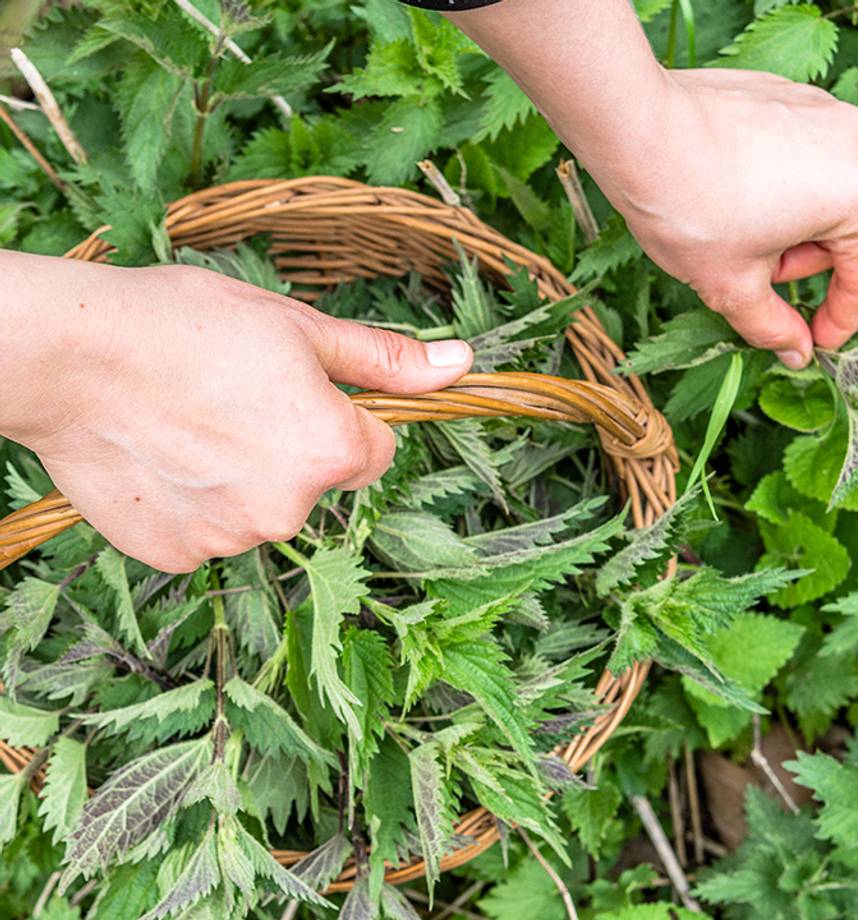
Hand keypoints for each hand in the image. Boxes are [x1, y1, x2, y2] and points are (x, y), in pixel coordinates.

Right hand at [2, 257, 471, 571]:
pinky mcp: (176, 554)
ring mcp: (230, 538)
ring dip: (238, 478)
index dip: (340, 419)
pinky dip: (192, 503)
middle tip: (230, 400)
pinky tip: (160, 458)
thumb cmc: (186, 326)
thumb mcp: (299, 328)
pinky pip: (206, 531)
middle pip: (314, 485)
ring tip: (187, 424)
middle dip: (288, 450)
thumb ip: (387, 360)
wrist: (69, 354)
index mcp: (334, 452)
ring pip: (259, 509)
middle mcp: (292, 510)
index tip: (293, 394)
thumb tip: (463, 365)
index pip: (375, 453)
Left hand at [591, 69, 857, 367]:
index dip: (839, 318)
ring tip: (723, 230)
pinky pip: (789, 158)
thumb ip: (771, 325)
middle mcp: (852, 143)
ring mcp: (819, 111)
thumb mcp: (731, 285)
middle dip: (792, 263)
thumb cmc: (687, 209)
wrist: (636, 131)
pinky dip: (764, 189)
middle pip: (838, 231)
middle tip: (742, 273)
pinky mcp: (784, 95)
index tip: (816, 342)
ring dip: (777, 228)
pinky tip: (718, 196)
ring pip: (812, 194)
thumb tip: (798, 352)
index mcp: (855, 194)